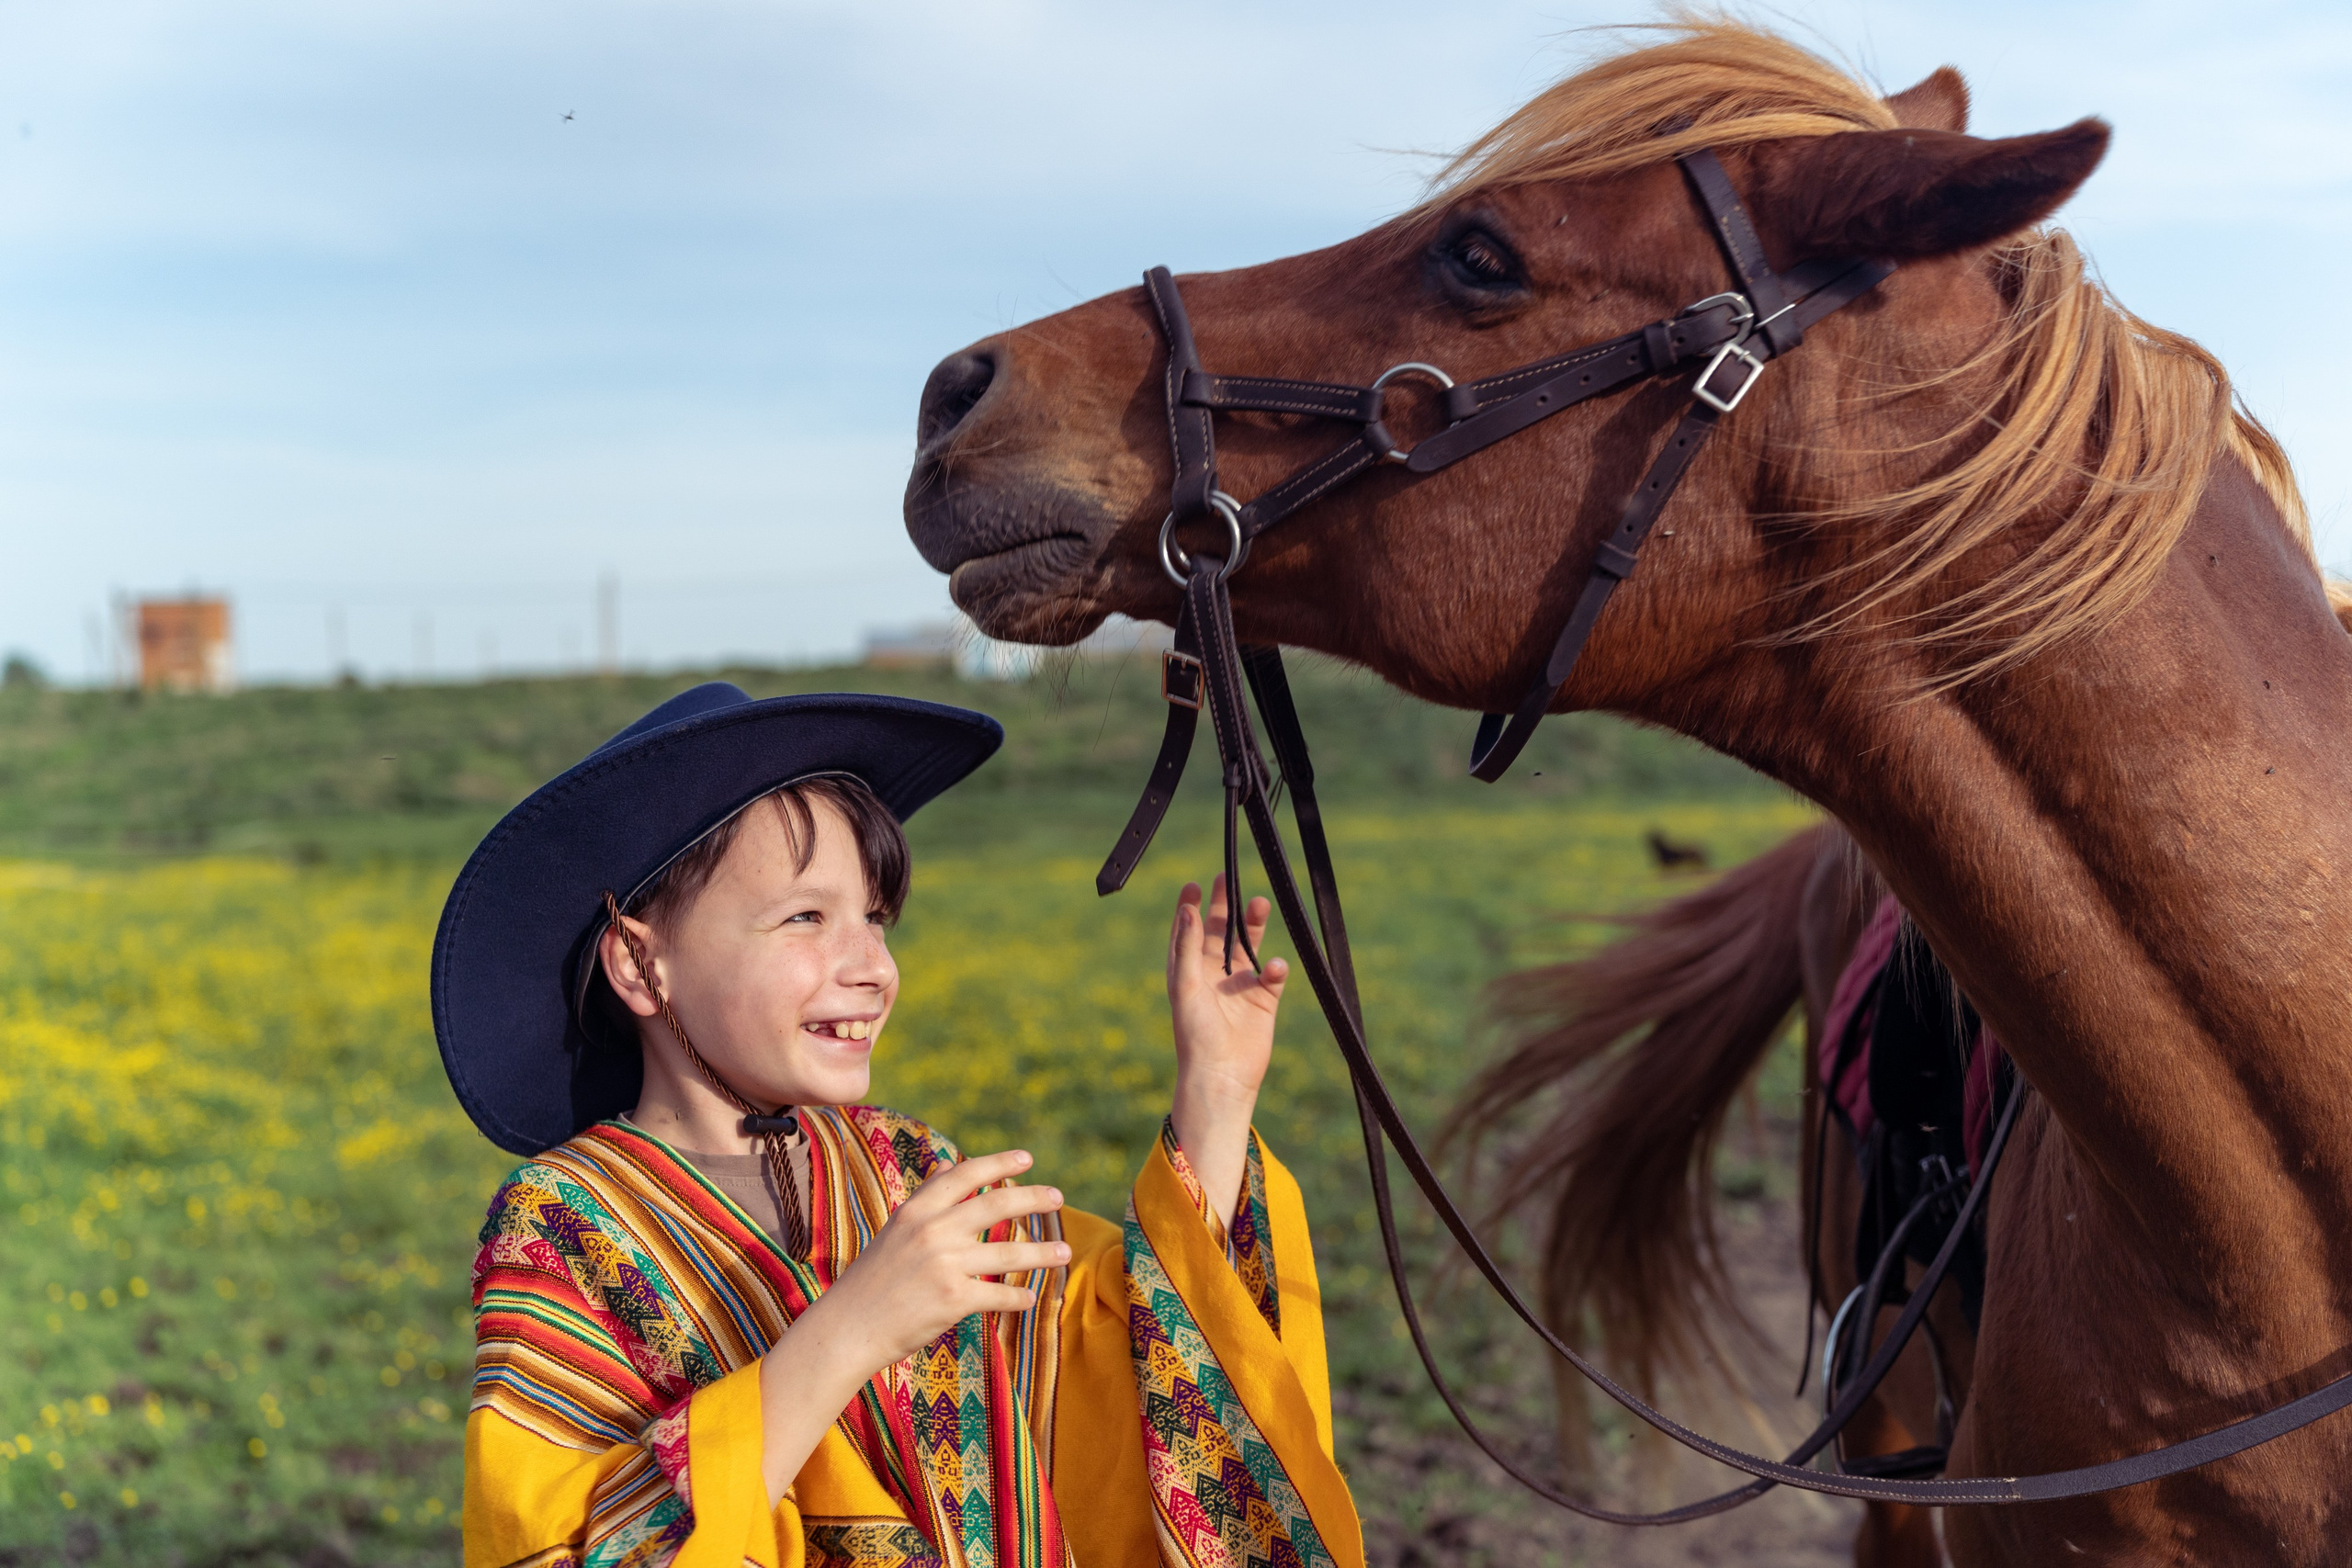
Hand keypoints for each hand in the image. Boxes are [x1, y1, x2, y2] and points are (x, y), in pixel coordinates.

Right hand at [756, 1149, 1064, 1499]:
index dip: (998, 1164)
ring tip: (1065, 1252)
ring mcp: (944, 1265)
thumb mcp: (894, 1231)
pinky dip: (1018, 1297)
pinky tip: (1030, 1297)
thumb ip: (925, 1199)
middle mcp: (932, 1231)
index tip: (1027, 1159)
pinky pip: (998, 1295)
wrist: (847, 1329)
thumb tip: (948, 1165)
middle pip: (995, 1205)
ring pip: (1007, 1253)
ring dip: (1041, 1252)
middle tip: (1058, 1197)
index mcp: (916, 1211)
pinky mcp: (952, 1300)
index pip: (965, 1175)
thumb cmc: (873, 1281)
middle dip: (1033, 1198)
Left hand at [1167, 876, 1287, 1228]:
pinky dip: (1277, 967)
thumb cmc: (1194, 1035)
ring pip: (1250, 946)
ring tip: (1260, 903)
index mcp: (1189, 971)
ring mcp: (1240, 987)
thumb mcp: (1186, 986)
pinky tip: (1275, 968)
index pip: (1189, 931)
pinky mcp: (1263, 1002)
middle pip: (1221, 932)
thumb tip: (1189, 910)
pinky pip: (1273, 975)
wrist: (1221, 1077)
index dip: (1191, 908)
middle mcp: (1214, 975)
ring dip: (1254, 926)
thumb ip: (1188, 947)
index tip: (1194, 885)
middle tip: (1228, 877)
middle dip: (1225, 906)